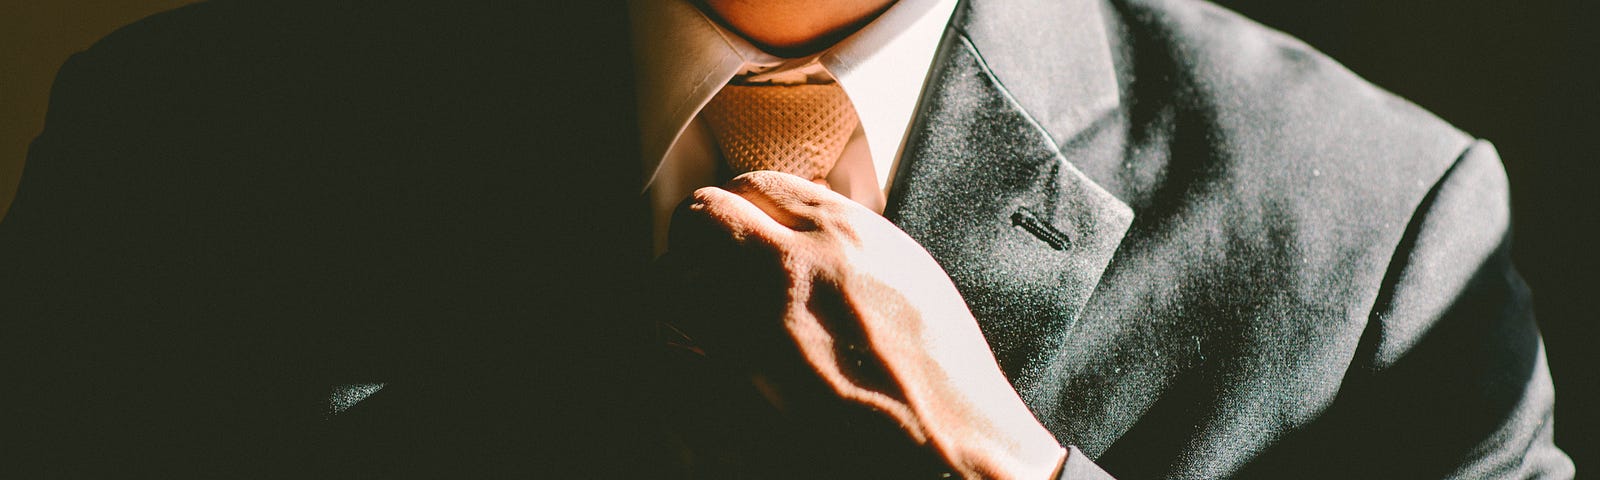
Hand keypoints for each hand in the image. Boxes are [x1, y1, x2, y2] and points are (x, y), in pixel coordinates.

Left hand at [669, 171, 1066, 478]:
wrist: (946, 452)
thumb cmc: (942, 376)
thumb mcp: (909, 276)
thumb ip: (847, 241)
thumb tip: (798, 225)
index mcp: (841, 236)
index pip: (756, 184)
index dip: (743, 202)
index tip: (740, 219)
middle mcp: (786, 271)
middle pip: (701, 220)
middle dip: (699, 235)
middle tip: (705, 255)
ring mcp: (749, 332)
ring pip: (670, 281)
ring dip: (680, 289)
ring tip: (696, 306)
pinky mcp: (726, 392)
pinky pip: (667, 349)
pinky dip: (675, 347)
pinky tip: (697, 358)